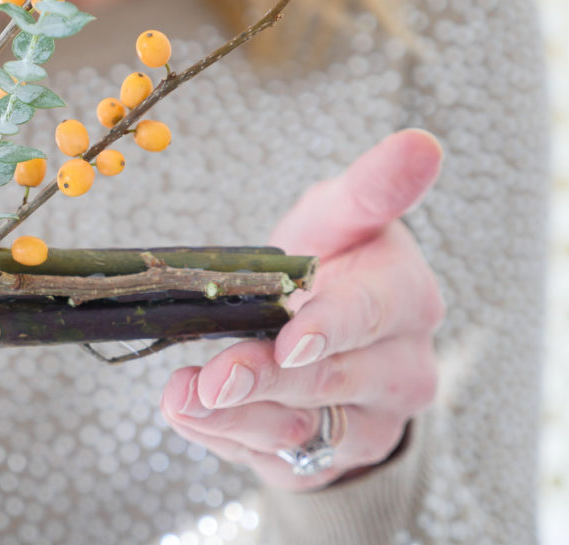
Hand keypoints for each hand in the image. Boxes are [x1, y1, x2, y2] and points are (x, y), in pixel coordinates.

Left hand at [161, 129, 445, 491]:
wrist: (326, 326)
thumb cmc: (333, 258)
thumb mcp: (342, 216)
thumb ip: (372, 186)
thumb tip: (420, 142)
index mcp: (406, 299)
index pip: (374, 314)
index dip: (331, 326)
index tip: (292, 337)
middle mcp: (401, 369)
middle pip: (330, 378)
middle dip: (265, 379)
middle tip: (211, 378)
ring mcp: (368, 421)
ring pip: (301, 429)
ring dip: (235, 418)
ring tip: (183, 398)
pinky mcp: (329, 458)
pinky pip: (277, 459)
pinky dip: (227, 439)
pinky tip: (191, 415)